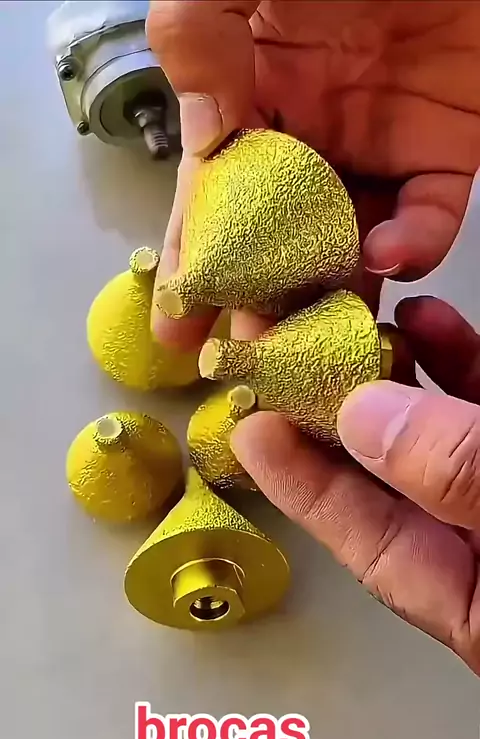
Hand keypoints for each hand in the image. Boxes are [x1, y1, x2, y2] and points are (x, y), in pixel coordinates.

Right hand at [147, 0, 479, 346]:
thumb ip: (198, 46)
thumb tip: (204, 146)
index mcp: (254, 102)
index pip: (217, 200)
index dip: (196, 263)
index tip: (179, 325)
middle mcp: (313, 140)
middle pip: (283, 244)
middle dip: (263, 305)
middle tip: (250, 360)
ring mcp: (380, 153)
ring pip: (352, 250)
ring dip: (335, 301)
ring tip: (317, 348)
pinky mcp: (447, 157)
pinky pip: (429, 220)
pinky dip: (412, 248)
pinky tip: (387, 256)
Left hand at [229, 296, 479, 675]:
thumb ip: (456, 474)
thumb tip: (364, 419)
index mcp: (472, 601)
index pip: (363, 539)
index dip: (299, 483)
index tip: (249, 426)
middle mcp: (478, 544)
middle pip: (388, 473)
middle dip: (329, 405)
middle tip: (276, 347)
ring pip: (432, 427)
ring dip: (387, 370)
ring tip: (340, 319)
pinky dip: (455, 358)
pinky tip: (426, 319)